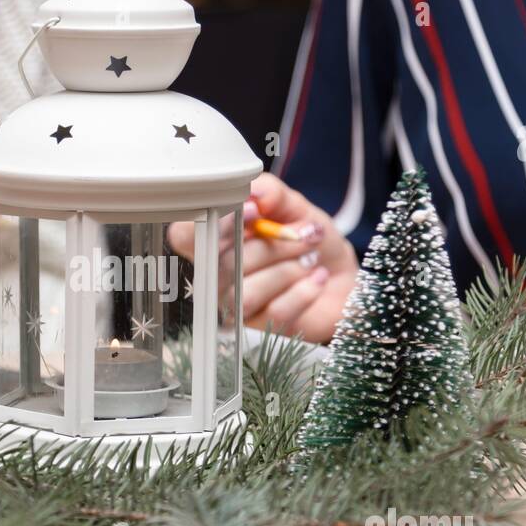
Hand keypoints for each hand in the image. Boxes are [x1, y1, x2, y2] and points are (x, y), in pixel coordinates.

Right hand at [169, 173, 357, 343]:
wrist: (341, 277)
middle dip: (272, 245)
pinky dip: (303, 291)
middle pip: (223, 265)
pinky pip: (273, 314)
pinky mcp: (261, 331)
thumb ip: (273, 194)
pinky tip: (317, 278)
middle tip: (306, 234)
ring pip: (244, 294)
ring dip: (286, 270)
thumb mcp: (295, 207)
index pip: (184, 236)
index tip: (253, 211)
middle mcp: (217, 278)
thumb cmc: (307, 240)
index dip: (213, 225)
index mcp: (216, 241)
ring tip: (311, 258)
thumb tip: (255, 194)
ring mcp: (235, 309)